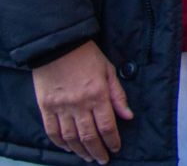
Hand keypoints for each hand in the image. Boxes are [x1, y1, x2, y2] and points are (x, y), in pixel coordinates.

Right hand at [32, 41, 132, 163]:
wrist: (59, 45)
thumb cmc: (88, 56)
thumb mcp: (109, 71)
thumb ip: (118, 95)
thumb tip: (128, 116)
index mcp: (98, 95)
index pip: (107, 126)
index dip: (112, 141)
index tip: (116, 149)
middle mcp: (79, 104)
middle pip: (89, 136)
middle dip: (97, 151)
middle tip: (102, 159)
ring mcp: (60, 107)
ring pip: (70, 137)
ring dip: (80, 151)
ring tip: (88, 157)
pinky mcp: (46, 107)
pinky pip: (52, 131)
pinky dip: (60, 143)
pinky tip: (68, 148)